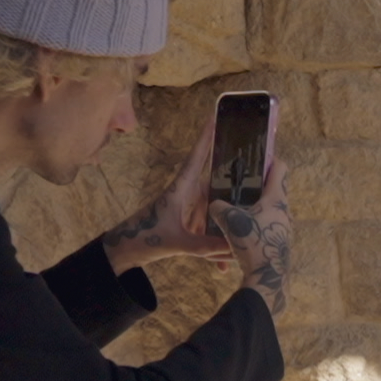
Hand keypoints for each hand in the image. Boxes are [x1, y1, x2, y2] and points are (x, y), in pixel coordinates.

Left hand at [101, 116, 233, 274]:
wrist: (122, 252)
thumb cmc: (142, 239)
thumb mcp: (175, 243)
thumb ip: (204, 246)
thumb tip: (232, 248)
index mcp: (180, 189)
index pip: (197, 157)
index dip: (207, 136)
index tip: (217, 116)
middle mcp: (186, 194)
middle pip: (215, 184)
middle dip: (234, 184)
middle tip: (257, 174)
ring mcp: (187, 208)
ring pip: (214, 211)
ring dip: (225, 226)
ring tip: (243, 235)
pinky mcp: (186, 222)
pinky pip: (208, 228)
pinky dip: (215, 244)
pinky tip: (223, 264)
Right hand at [209, 156, 292, 316]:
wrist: (268, 279)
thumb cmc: (252, 243)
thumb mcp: (229, 220)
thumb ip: (218, 207)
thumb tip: (213, 205)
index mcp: (276, 197)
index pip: (280, 167)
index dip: (268, 157)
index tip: (255, 155)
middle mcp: (283, 210)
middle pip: (270, 189)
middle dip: (252, 187)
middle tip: (234, 185)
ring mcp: (282, 228)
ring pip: (265, 211)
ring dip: (249, 210)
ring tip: (230, 212)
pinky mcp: (278, 243)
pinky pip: (263, 228)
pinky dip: (250, 228)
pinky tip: (235, 236)